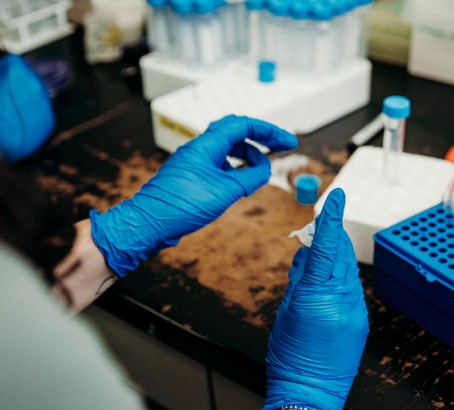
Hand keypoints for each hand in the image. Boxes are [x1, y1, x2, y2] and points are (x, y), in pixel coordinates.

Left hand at [89, 115, 297, 276]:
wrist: (150, 223)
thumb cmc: (183, 206)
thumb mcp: (225, 192)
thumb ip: (250, 178)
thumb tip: (266, 170)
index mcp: (205, 145)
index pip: (242, 126)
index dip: (269, 131)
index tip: (288, 141)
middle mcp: (199, 149)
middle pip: (235, 133)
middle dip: (261, 138)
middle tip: (282, 147)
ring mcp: (194, 162)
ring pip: (227, 150)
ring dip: (248, 155)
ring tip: (263, 170)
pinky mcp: (192, 176)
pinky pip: (219, 165)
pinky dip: (236, 169)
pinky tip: (244, 181)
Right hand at [257, 188, 368, 409]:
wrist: (309, 391)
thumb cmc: (289, 355)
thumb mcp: (285, 311)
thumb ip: (298, 280)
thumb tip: (305, 254)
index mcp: (317, 295)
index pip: (326, 247)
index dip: (332, 219)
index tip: (338, 196)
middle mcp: (342, 300)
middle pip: (340, 255)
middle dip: (331, 238)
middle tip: (318, 230)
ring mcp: (356, 311)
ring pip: (348, 272)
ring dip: (334, 261)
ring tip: (316, 267)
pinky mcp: (361, 321)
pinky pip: (352, 290)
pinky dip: (340, 281)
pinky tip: (327, 288)